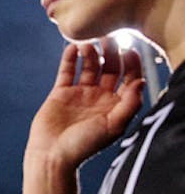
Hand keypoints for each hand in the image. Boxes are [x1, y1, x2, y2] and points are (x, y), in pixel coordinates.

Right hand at [26, 41, 144, 168]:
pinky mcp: (60, 93)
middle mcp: (100, 97)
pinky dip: (69, 59)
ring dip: (91, 53)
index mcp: (115, 105)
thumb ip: (130, 104)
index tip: (130, 51)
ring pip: (89, 67)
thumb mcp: (113, 126)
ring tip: (90, 43)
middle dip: (112, 53)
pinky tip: (72, 48)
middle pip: (110, 69)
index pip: (128, 79)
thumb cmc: (84, 146)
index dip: (132, 65)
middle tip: (110, 39)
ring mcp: (80, 94)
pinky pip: (66, 71)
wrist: (52, 154)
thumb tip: (141, 81)